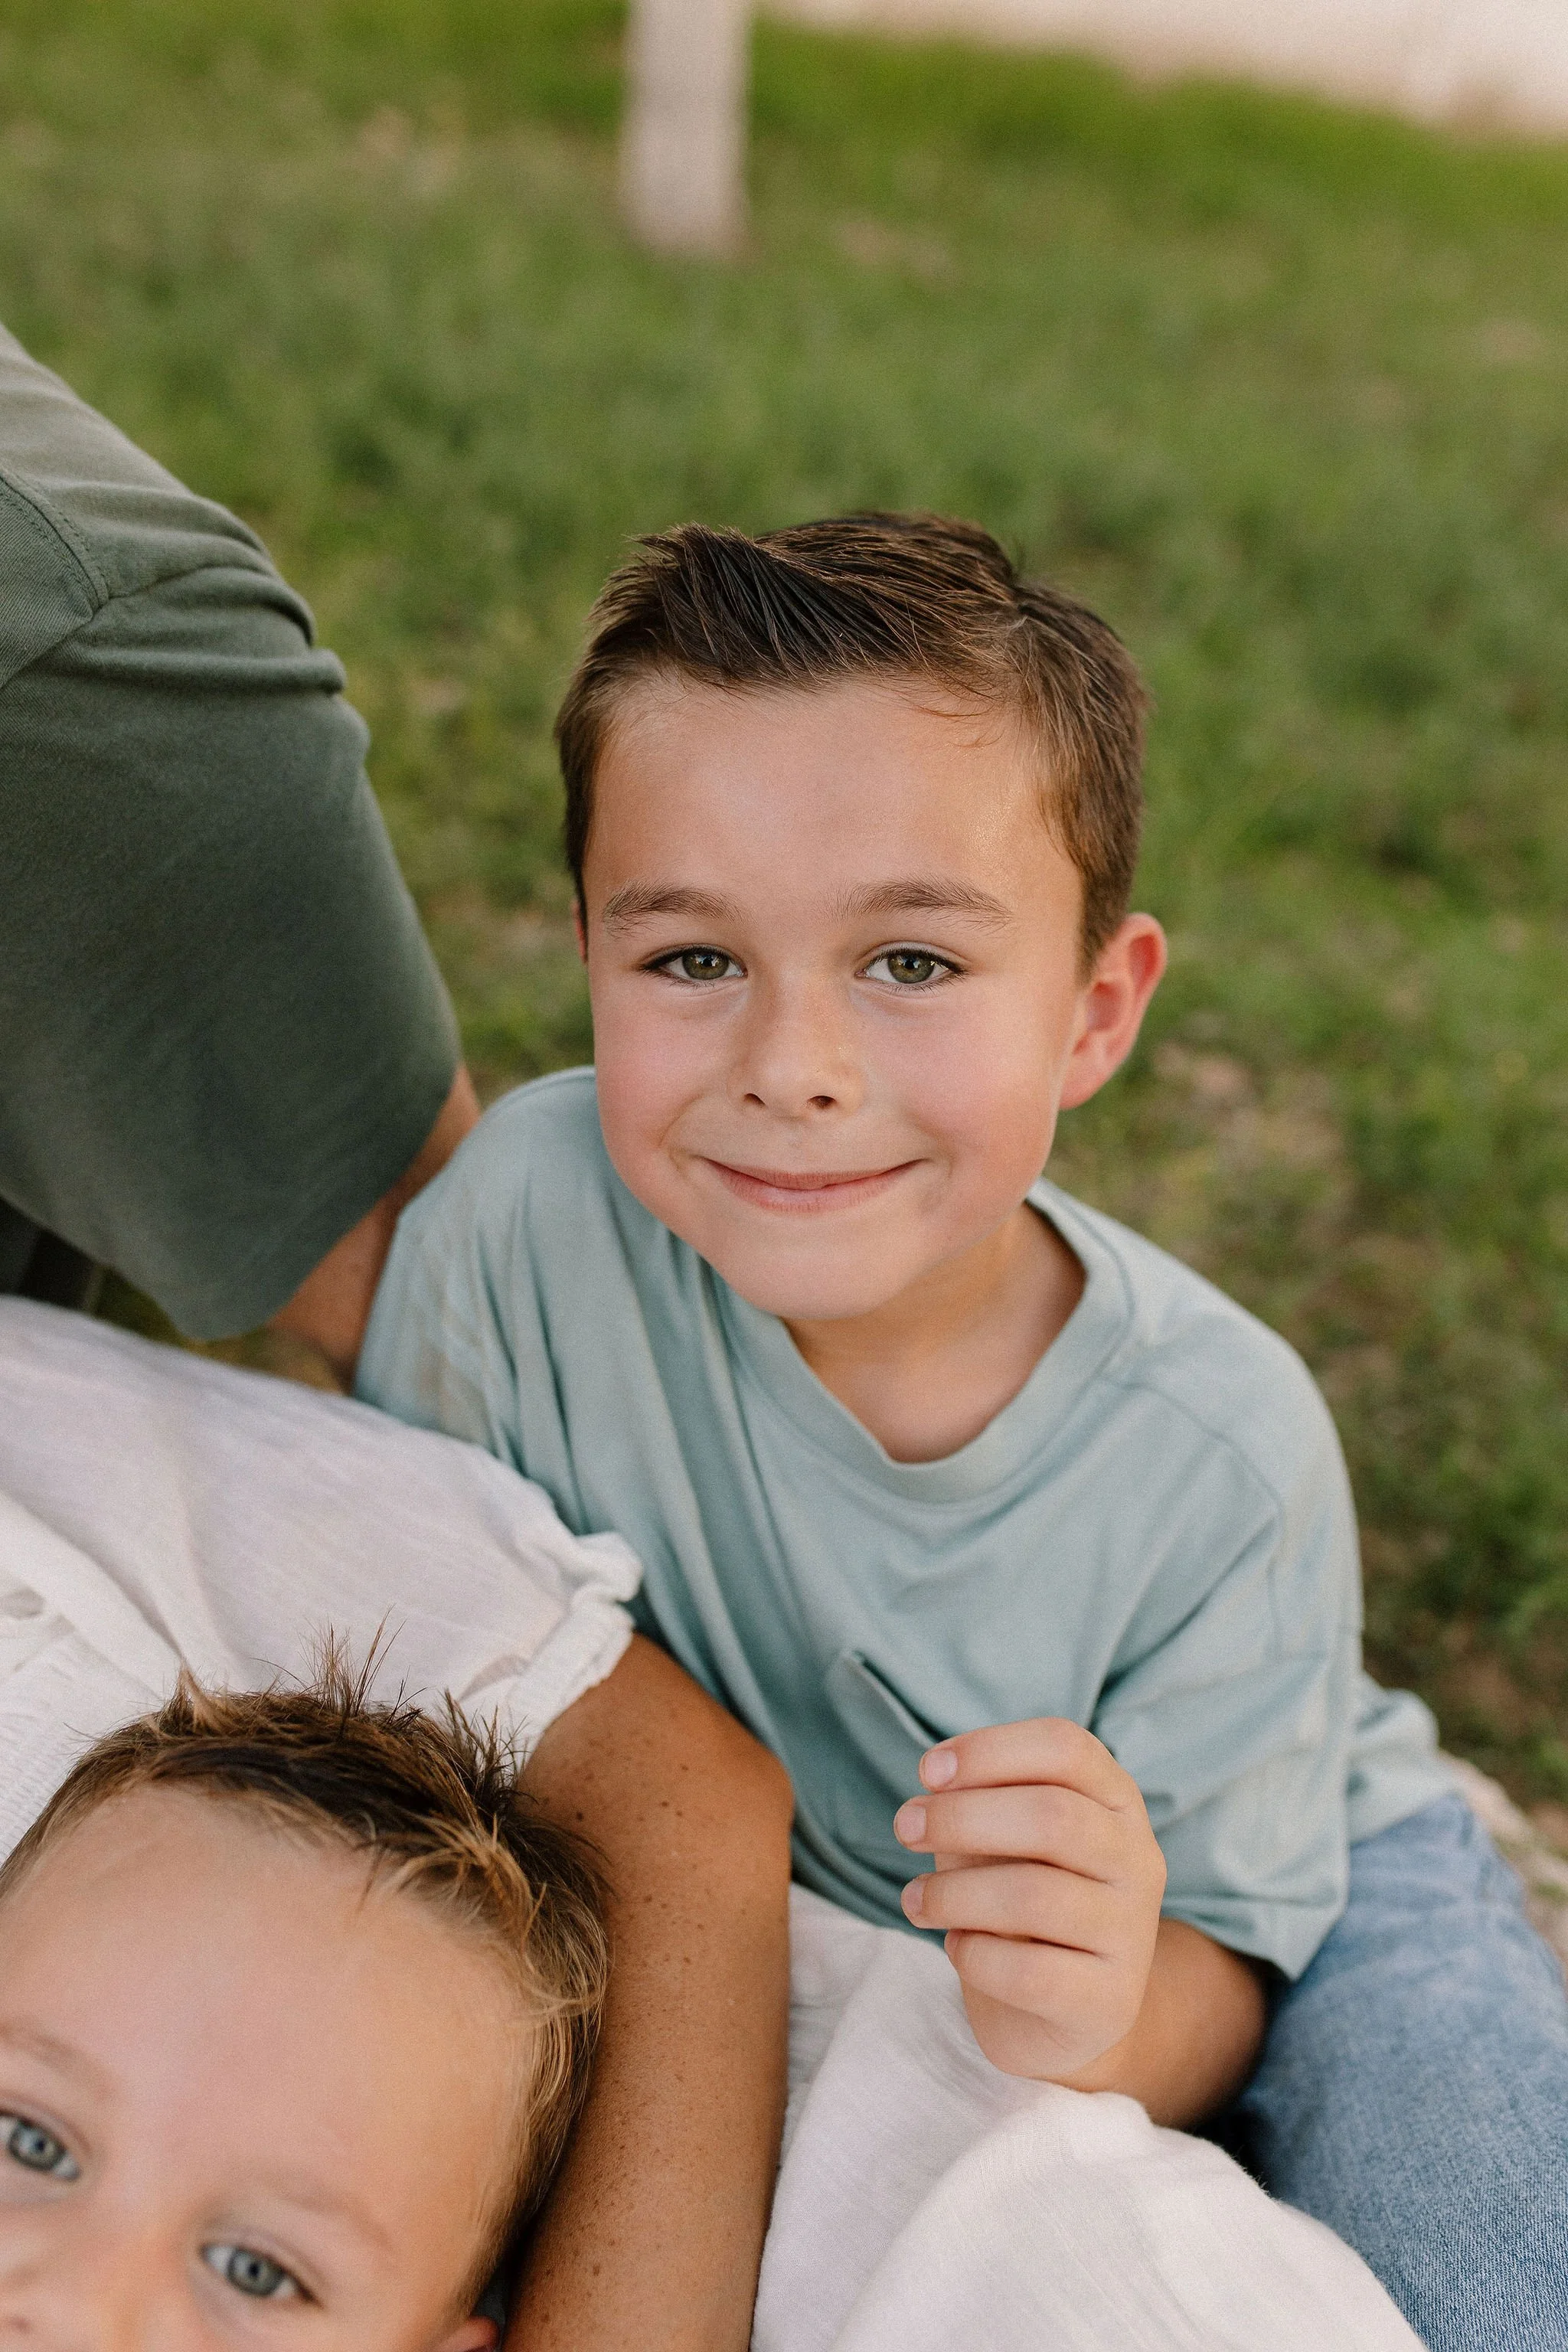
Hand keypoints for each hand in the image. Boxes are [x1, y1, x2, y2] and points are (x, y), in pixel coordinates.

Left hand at [893, 1717, 1166, 2084]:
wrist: (1056, 2011)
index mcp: (1116, 1801)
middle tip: (904, 1829)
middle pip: (1053, 1815)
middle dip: (961, 1817)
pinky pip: (1028, 1972)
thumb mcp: (1000, 1841)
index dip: (990, 1750)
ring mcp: (1131, 1933)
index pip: (1066, 1747)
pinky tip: (957, 1948)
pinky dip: (973, 1955)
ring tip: (915, 1899)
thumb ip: (978, 1806)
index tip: (928, 1772)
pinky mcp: (1110, 2001)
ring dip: (953, 1893)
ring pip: (1034, 1896)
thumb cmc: (1018, 1901)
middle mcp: (1138, 1859)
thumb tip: (936, 1784)